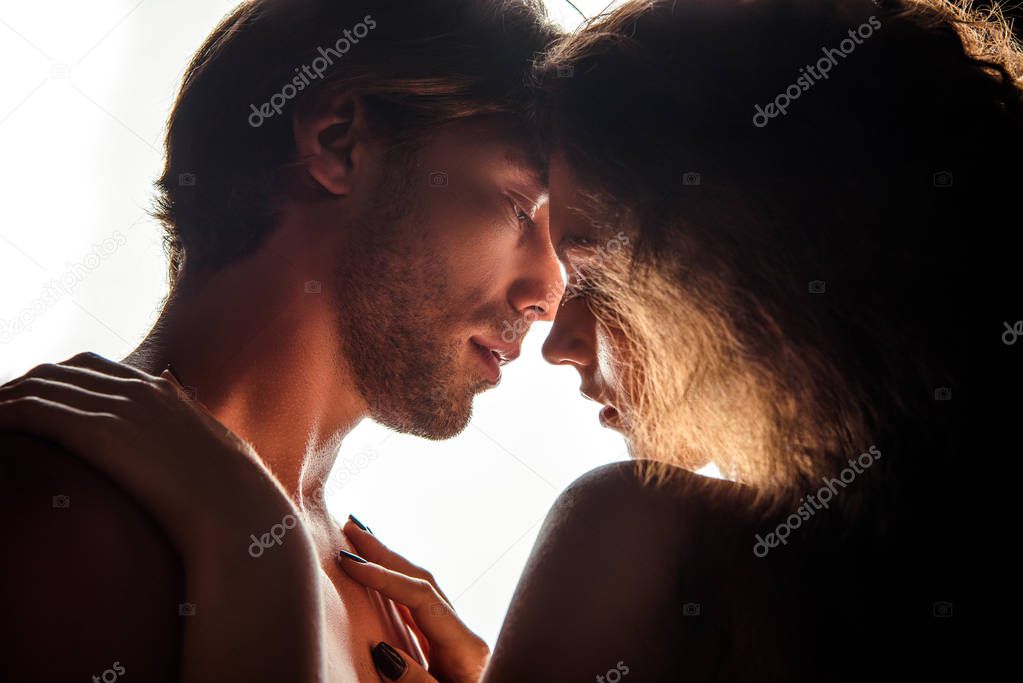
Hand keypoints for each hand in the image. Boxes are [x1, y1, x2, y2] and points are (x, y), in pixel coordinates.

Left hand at [0, 352, 300, 559]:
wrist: (235, 510)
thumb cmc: (230, 493)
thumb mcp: (214, 445)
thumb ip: (188, 417)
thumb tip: (171, 385)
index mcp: (160, 393)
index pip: (89, 367)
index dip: (54, 381)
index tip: (31, 402)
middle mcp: (136, 390)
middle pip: (57, 373)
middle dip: (20, 388)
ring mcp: (118, 407)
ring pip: (38, 387)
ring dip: (3, 401)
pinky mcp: (99, 431)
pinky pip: (32, 411)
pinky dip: (3, 416)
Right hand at [338, 517, 489, 682]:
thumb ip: (416, 681)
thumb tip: (382, 648)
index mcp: (467, 648)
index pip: (420, 597)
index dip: (384, 577)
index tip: (349, 562)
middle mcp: (464, 637)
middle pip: (423, 582)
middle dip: (386, 552)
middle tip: (350, 526)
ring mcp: (458, 643)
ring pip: (422, 592)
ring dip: (390, 565)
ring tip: (361, 542)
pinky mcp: (451, 653)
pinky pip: (420, 611)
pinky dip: (395, 591)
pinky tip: (381, 582)